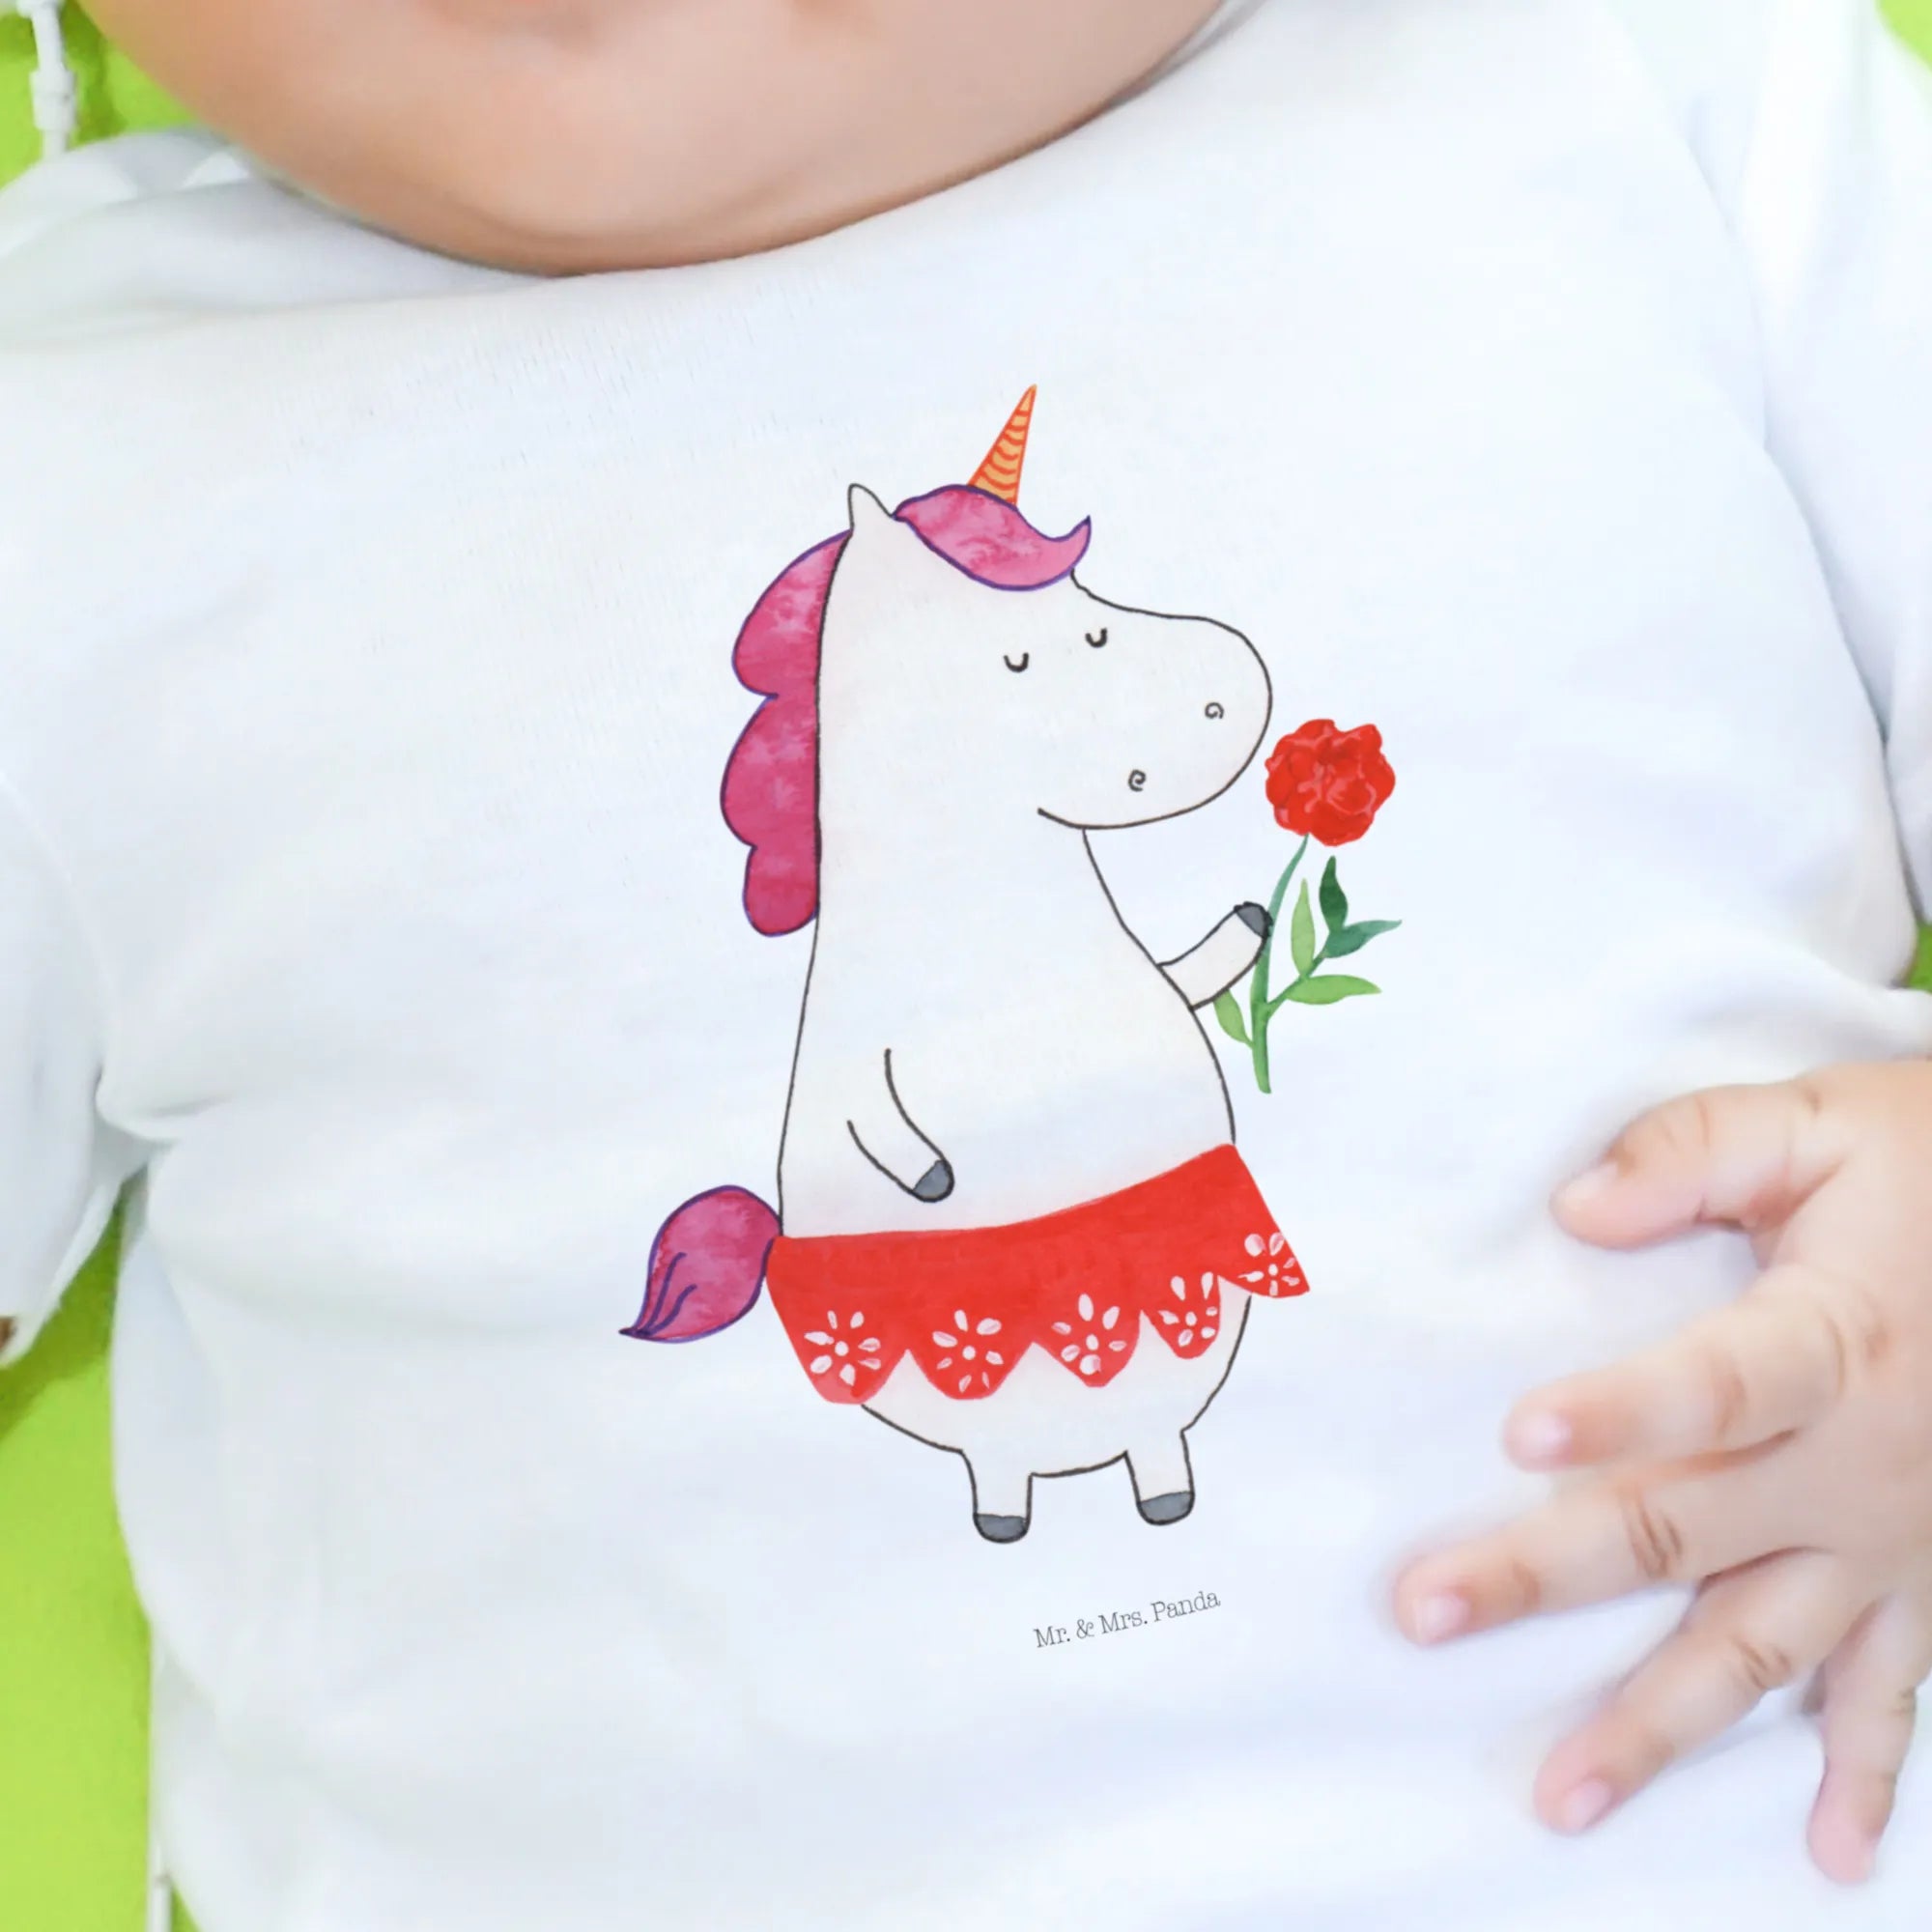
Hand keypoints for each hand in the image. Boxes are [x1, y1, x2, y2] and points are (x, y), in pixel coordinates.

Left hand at [1394, 1062, 1931, 1883]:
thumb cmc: (1930, 1166)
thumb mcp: (1822, 1123)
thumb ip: (1695, 1151)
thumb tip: (1576, 1207)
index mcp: (1833, 1340)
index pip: (1716, 1386)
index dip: (1624, 1411)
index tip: (1520, 1435)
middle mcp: (1860, 1463)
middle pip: (1688, 1529)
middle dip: (1547, 1574)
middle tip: (1425, 1613)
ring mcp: (1894, 1538)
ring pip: (1765, 1648)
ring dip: (1662, 1725)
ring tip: (1564, 1795)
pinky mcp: (1925, 1577)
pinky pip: (1896, 1691)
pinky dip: (1864, 1775)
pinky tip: (1828, 1856)